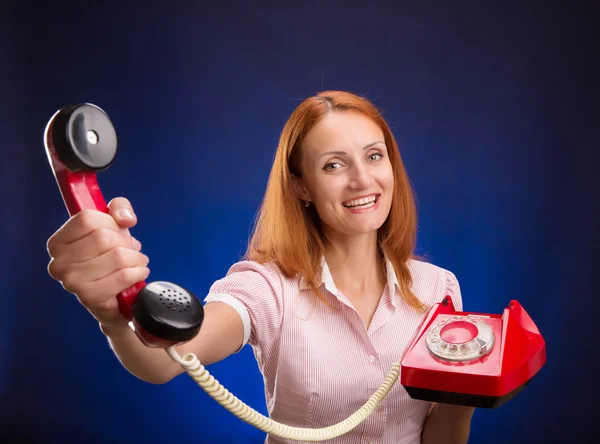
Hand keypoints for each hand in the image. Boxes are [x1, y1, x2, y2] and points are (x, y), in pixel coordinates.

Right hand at [46, 197, 149, 328]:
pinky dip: (138, 272)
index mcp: (58, 243)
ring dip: (136, 258)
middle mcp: (59, 263)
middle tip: (131, 250)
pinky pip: (124, 275)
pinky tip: (138, 273)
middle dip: (126, 243)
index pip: (87, 219)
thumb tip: (125, 218)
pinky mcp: (91, 298)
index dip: (110, 223)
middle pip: (103, 237)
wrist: (116, 299)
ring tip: (136, 262)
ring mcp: (73, 282)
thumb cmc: (111, 261)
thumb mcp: (114, 227)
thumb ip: (119, 209)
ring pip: (117, 256)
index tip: (117, 231)